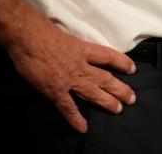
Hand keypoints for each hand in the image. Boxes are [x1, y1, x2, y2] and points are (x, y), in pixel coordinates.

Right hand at [8, 17, 136, 132]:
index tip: (132, 69)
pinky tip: (83, 128)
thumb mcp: (67, 36)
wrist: (29, 38)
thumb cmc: (44, 32)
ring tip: (118, 110)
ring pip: (93, 93)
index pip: (109, 56)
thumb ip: (74, 46)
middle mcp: (81, 66)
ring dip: (106, 102)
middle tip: (131, 98)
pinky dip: (76, 119)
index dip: (122, 63)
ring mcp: (69, 80)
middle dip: (119, 89)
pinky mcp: (55, 91)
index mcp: (84, 49)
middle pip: (105, 78)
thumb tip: (75, 49)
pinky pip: (68, 108)